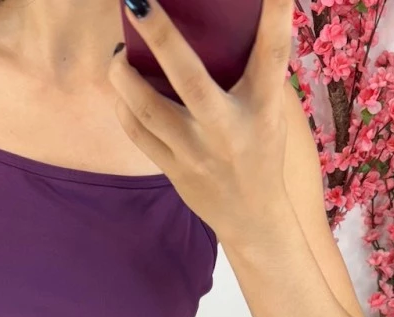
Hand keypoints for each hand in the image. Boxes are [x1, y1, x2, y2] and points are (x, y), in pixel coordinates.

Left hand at [109, 0, 293, 246]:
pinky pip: (138, 132)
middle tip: (139, 1)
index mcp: (263, 109)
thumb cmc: (261, 153)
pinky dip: (123, 105)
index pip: (272, 54)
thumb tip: (217, 27)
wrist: (253, 218)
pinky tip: (120, 86)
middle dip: (162, 37)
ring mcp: (196, 153)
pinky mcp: (174, 170)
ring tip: (118, 52)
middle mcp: (227, 130)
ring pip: (148, 109)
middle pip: (190, 79)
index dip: (275, 14)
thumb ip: (253, 74)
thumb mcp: (270, 113)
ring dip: (125, 75)